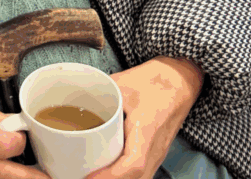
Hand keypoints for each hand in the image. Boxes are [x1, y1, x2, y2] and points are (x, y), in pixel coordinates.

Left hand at [88, 57, 204, 178]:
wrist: (180, 81)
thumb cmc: (154, 81)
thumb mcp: (122, 82)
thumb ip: (97, 92)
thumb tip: (70, 96)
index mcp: (147, 130)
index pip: (133, 164)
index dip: (111, 176)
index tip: (89, 177)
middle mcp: (155, 148)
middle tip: (83, 177)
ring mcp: (158, 154)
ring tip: (92, 177)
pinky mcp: (156, 154)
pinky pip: (143, 174)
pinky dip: (126, 178)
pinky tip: (108, 174)